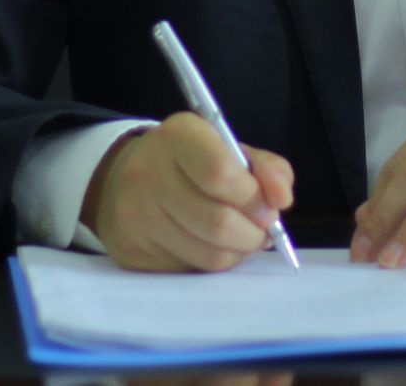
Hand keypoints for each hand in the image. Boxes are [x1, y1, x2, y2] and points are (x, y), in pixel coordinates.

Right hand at [82, 112, 294, 271]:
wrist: (123, 179)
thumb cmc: (190, 162)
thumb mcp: (228, 148)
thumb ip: (267, 168)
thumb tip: (282, 200)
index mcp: (179, 136)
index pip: (221, 175)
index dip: (254, 199)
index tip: (271, 208)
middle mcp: (149, 173)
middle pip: (218, 222)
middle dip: (254, 233)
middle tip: (262, 229)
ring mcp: (136, 216)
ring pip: (209, 254)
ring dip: (239, 251)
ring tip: (242, 237)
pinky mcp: (133, 252)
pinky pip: (191, 269)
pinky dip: (215, 262)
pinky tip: (213, 245)